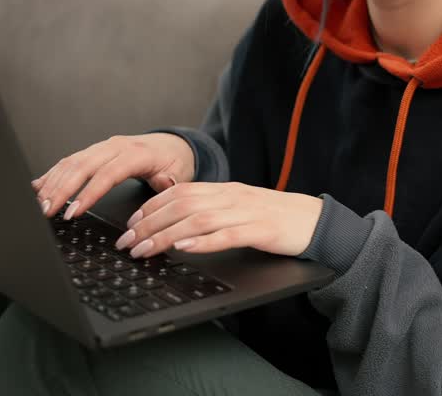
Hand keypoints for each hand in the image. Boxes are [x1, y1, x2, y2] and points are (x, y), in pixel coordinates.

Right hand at [32, 133, 195, 219]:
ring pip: (72, 162)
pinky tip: (39, 186)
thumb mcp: (180, 172)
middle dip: (61, 188)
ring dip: (53, 182)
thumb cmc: (174, 161)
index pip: (108, 173)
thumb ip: (171, 181)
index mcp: (137, 153)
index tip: (73, 211)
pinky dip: (53, 173)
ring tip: (40, 203)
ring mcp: (103, 147)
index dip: (89, 193)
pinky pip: (70, 160)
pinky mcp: (95, 151)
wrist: (173, 144)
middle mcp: (116, 146)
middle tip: (46, 210)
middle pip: (83, 165)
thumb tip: (165, 183)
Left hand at [113, 182, 323, 258]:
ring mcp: (247, 212)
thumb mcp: (239, 207)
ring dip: (166, 235)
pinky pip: (229, 235)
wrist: (314, 220)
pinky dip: (204, 242)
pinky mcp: (262, 230)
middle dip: (149, 224)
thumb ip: (211, 208)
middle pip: (182, 205)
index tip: (130, 223)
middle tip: (126, 242)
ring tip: (144, 250)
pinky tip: (186, 249)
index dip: (151, 206)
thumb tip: (176, 220)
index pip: (180, 191)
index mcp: (225, 190)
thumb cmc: (275, 218)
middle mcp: (232, 197)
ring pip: (198, 219)